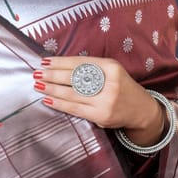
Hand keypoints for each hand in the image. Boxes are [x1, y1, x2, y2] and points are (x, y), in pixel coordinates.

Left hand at [33, 56, 165, 147]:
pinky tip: (48, 100)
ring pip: (72, 93)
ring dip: (52, 89)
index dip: (60, 62)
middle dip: (52, 75)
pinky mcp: (102, 115)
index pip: (80, 63)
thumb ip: (90, 67)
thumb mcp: (111, 71)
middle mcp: (109, 82)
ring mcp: (106, 100)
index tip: (45, 61)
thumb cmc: (120, 86)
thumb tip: (58, 65)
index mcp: (111, 67)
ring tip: (38, 85)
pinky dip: (59, 104)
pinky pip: (75, 109)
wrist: (140, 109)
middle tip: (37, 73)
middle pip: (74, 77)